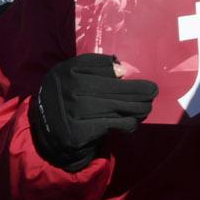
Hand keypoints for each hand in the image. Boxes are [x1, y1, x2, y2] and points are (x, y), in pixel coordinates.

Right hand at [30, 54, 158, 171]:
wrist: (46, 130)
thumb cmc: (66, 95)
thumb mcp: (73, 73)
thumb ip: (95, 66)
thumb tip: (120, 70)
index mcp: (67, 72)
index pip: (103, 70)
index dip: (126, 79)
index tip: (147, 86)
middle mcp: (69, 91)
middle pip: (114, 90)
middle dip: (139, 93)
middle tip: (153, 94)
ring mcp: (72, 113)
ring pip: (116, 108)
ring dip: (137, 109)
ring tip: (146, 108)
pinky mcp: (77, 133)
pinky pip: (111, 125)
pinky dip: (126, 123)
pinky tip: (132, 121)